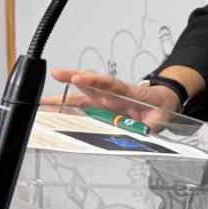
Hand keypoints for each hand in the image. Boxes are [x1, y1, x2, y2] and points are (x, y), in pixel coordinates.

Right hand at [42, 68, 175, 129]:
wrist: (163, 101)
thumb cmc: (160, 106)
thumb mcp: (160, 118)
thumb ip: (150, 126)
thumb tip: (141, 134)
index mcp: (128, 93)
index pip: (110, 84)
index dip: (94, 81)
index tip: (79, 77)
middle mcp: (113, 94)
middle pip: (91, 84)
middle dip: (73, 78)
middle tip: (56, 74)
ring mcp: (106, 100)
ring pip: (83, 95)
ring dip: (65, 96)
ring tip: (43, 99)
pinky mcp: (102, 107)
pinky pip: (84, 106)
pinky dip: (68, 108)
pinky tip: (53, 111)